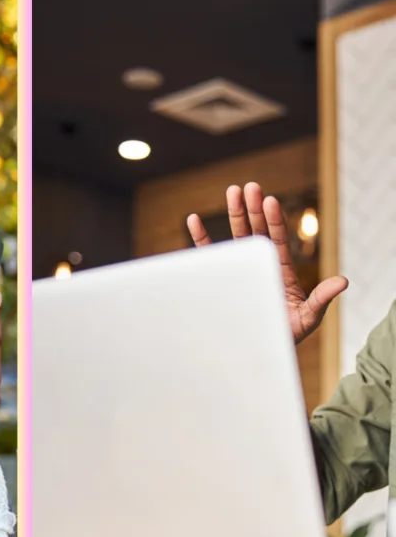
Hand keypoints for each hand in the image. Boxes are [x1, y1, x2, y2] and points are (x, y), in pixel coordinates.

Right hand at [186, 182, 348, 343]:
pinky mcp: (220, 279)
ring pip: (236, 237)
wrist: (258, 350)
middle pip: (256, 231)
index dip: (274, 221)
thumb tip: (342, 281)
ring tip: (232, 191)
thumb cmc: (284, 335)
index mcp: (280, 271)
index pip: (277, 240)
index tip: (270, 201)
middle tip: (250, 186)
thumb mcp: (308, 317)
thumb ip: (322, 298)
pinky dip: (200, 238)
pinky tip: (194, 220)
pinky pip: (209, 256)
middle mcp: (260, 265)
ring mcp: (239, 271)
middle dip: (253, 208)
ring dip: (233, 214)